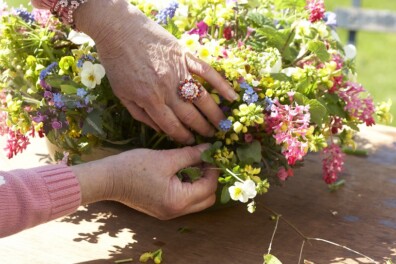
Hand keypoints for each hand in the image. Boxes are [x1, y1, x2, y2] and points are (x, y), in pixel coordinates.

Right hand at [73, 144, 218, 219]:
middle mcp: (176, 212)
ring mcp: (168, 213)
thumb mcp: (166, 158)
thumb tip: (209, 148)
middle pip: (206, 199)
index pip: (209, 188)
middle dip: (209, 179)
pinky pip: (183, 200)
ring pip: (196, 201)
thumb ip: (191, 154)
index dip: (213, 170)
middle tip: (203, 160)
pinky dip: (187, 187)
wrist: (107, 179)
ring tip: (191, 164)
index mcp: (178, 201)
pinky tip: (180, 171)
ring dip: (198, 183)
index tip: (210, 154)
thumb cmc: (134, 167)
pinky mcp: (162, 209)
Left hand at [74, 0, 237, 144]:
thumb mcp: (121, 94)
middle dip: (202, 129)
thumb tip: (159, 130)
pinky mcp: (186, 56)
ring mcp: (179, 72)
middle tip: (211, 136)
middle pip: (190, 115)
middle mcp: (168, 89)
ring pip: (202, 98)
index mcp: (150, 100)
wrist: (118, 29)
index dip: (183, 137)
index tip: (191, 142)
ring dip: (214, 114)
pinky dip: (221, 85)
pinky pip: (207, 72)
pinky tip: (231, 96)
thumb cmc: (117, 63)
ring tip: (222, 125)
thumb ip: (140, 114)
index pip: (172, 125)